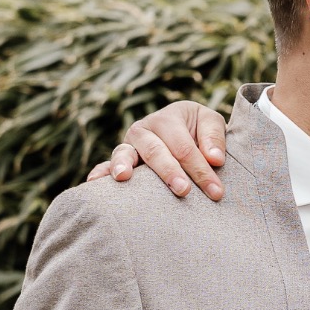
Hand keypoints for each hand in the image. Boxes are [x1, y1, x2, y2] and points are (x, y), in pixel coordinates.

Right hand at [86, 100, 227, 200]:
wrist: (185, 131)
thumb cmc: (199, 130)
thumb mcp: (210, 123)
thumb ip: (214, 137)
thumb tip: (214, 159)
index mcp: (167, 118)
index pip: (184, 147)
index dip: (201, 169)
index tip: (216, 192)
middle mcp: (144, 129)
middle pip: (157, 152)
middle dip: (170, 172)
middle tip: (183, 191)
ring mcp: (129, 145)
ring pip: (126, 154)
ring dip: (124, 166)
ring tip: (123, 177)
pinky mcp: (121, 161)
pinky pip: (107, 164)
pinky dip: (100, 172)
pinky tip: (93, 183)